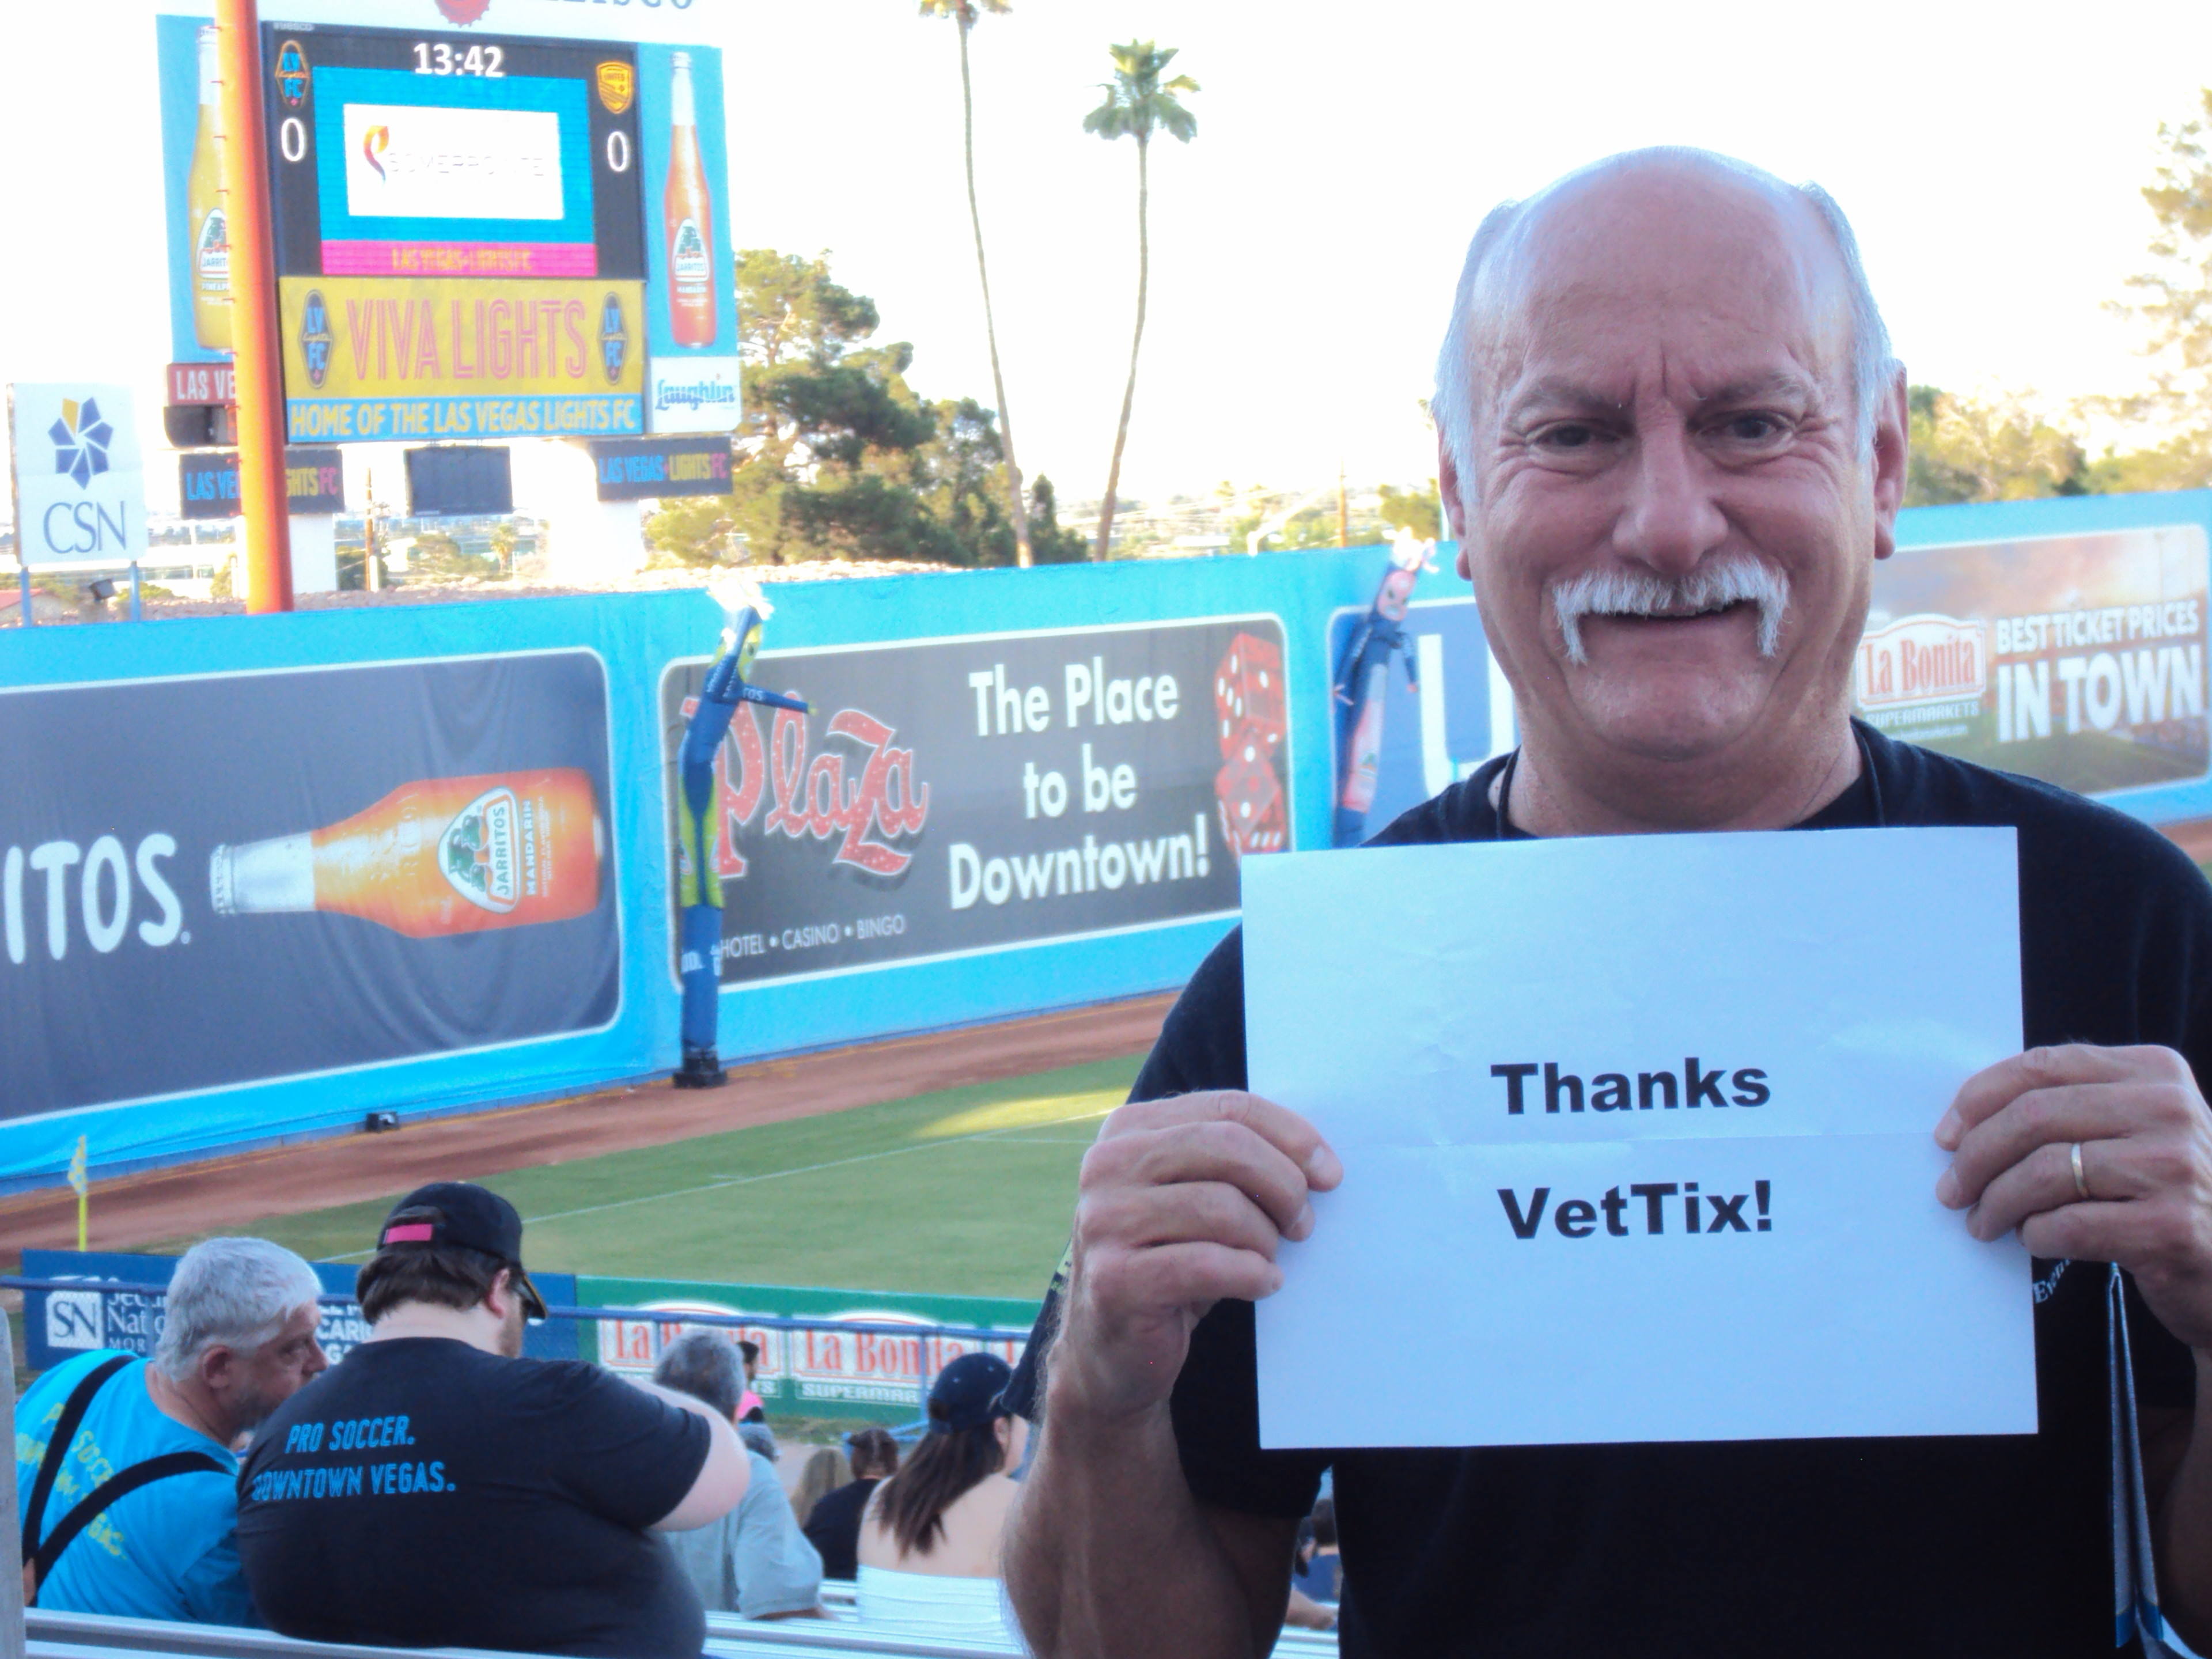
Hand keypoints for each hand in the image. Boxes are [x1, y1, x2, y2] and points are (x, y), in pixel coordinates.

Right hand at [1051, 1091, 1341, 1421]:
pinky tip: (1262, 1284)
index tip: (1329, 1173)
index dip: (1291, 1136)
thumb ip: (1232, 1162)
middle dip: (1284, 1185)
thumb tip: (1318, 1161)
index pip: (1228, 1108)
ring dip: (1265, 1238)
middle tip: (1303, 1224)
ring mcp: (1105, 1221)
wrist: (1111, 1346)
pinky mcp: (1114, 1278)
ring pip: (1221, 1207)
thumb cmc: (1169, 1261)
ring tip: (1268, 1259)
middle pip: (1227, 1146)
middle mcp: (1107, 1165)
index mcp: (1128, 1130)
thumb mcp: (1193, 1196)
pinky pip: (1208, 1265)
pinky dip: (1251, 1275)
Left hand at [1937, 1044, 2211, 1349]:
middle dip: (1976, 1156)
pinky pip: (2070, 1225)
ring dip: (1997, 1202)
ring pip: (2045, 1172)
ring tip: (1982, 1222)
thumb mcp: (2137, 1130)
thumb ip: (2072, 1108)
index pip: (2043, 1067)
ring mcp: (2175, 1168)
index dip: (1979, 1098)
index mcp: (2155, 1072)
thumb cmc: (2169, 1192)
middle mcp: (2171, 1110)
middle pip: (2035, 1117)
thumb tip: (1966, 1122)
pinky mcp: (2172, 1228)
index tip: (1946, 1134)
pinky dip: (2036, 1234)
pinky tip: (2031, 1240)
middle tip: (1952, 1189)